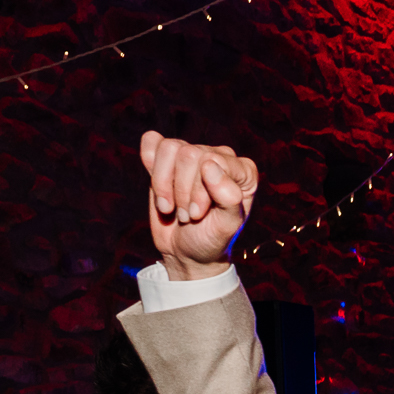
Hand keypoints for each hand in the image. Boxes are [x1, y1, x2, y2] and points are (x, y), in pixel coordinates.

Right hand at [138, 131, 258, 281]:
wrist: (186, 252)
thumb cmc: (211, 239)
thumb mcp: (227, 227)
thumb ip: (228, 198)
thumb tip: (209, 166)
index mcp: (244, 171)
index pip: (213, 161)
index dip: (199, 190)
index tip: (197, 214)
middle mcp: (220, 157)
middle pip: (189, 154)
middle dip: (181, 190)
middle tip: (187, 215)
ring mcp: (194, 155)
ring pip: (169, 148)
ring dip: (163, 184)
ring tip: (172, 207)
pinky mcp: (168, 159)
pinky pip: (152, 141)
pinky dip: (149, 163)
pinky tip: (157, 186)